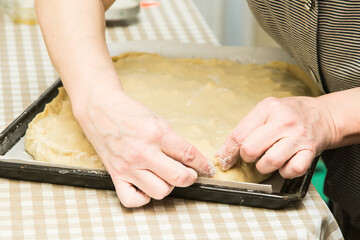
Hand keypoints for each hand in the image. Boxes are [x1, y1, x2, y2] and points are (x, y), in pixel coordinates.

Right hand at [74, 85, 214, 206]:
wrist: (99, 109)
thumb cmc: (129, 113)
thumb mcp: (157, 120)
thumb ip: (173, 140)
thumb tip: (190, 160)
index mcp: (157, 133)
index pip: (189, 155)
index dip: (203, 164)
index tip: (207, 168)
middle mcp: (143, 152)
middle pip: (179, 178)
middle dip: (190, 178)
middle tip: (189, 174)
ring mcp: (128, 166)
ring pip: (160, 191)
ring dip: (168, 186)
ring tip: (165, 177)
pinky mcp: (116, 175)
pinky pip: (132, 200)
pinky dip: (142, 198)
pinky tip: (146, 187)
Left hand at [216, 96, 334, 178]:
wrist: (323, 115)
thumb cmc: (289, 114)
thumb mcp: (266, 111)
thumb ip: (246, 128)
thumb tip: (223, 153)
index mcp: (268, 108)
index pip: (239, 134)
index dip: (228, 152)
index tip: (224, 160)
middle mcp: (283, 121)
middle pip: (251, 149)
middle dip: (247, 158)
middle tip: (252, 155)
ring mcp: (298, 137)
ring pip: (270, 162)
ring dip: (264, 167)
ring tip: (267, 160)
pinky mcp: (310, 151)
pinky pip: (291, 170)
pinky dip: (284, 172)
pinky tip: (284, 164)